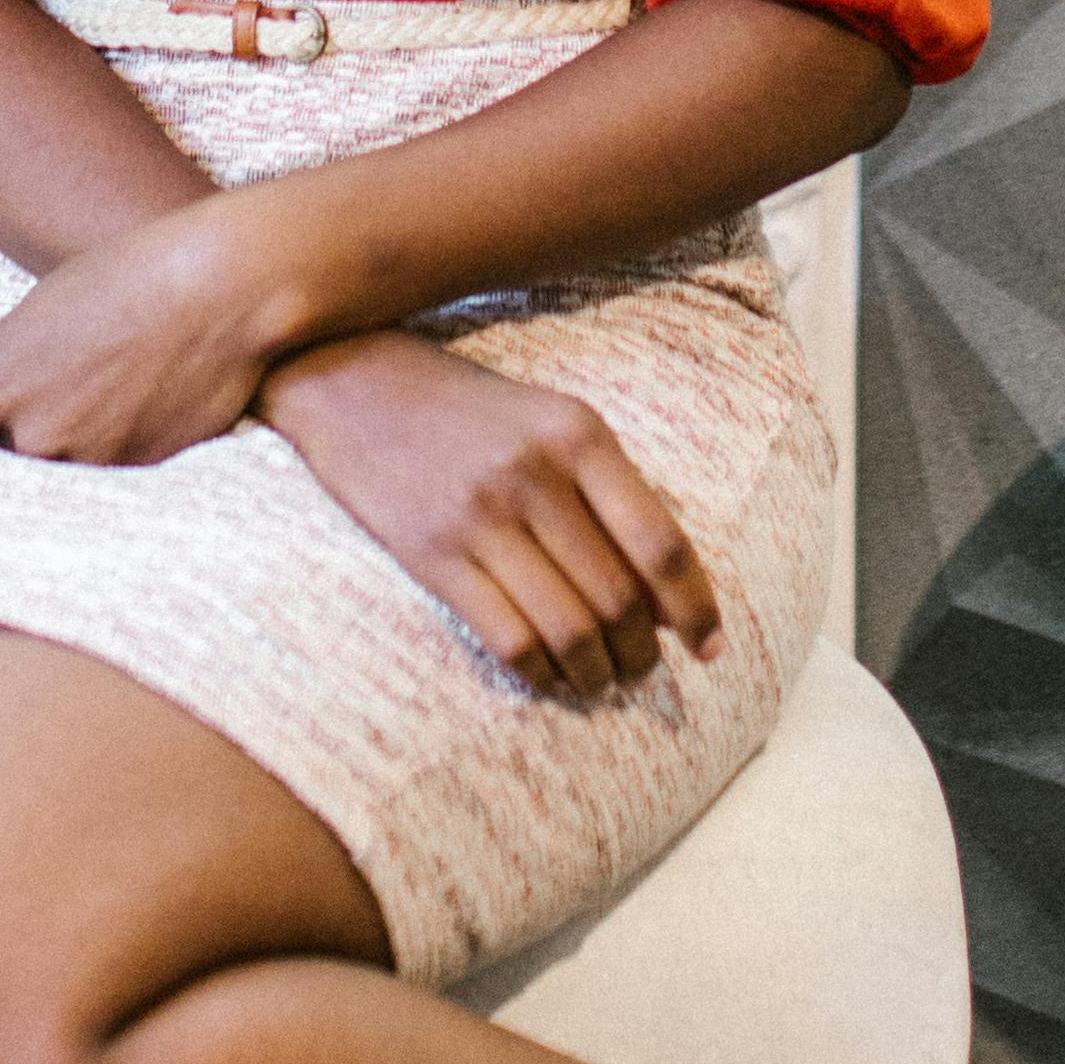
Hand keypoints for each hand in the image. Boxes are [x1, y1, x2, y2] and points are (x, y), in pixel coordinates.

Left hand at [0, 198, 291, 467]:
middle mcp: (29, 433)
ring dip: (77, 450)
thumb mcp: (39, 307)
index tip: (15, 403)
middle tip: (71, 400)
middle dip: (29, 438)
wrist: (217, 286)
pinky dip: (121, 455)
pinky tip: (144, 410)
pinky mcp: (136, 476)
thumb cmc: (124, 279)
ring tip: (113, 402)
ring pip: (61, 475)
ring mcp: (85, 460)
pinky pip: (111, 481)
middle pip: (6, 463)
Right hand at [263, 331, 722, 700]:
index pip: (660, 543)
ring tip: (603, 679)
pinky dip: (542, 674)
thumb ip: (608, 491)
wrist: (355, 384)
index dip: (695, 606)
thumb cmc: (470, 411)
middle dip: (642, 652)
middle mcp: (536, 474)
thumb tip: (664, 592)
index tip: (709, 646)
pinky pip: (509, 640)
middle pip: (617, 598)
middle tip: (644, 670)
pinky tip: (551, 676)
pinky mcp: (433, 555)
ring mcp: (481, 517)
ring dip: (598, 673)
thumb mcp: (550, 420)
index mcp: (580, 435)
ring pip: (569, 629)